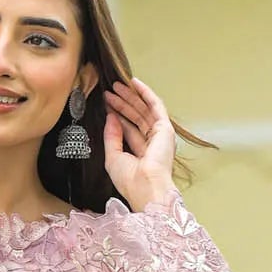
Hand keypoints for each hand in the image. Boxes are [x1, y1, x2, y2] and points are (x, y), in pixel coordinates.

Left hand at [101, 77, 176, 211]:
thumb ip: (111, 136)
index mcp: (140, 154)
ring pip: (143, 110)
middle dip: (122, 103)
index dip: (117, 115)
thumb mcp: (113, 157)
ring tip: (116, 86)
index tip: (106, 105)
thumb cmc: (131, 181)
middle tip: (109, 92)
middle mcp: (151, 143)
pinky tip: (135, 83)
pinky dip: (146, 93)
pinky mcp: (165, 128)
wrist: (146, 188)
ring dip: (131, 97)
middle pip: (135, 117)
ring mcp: (159, 135)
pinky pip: (155, 106)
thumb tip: (111, 117)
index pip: (128, 129)